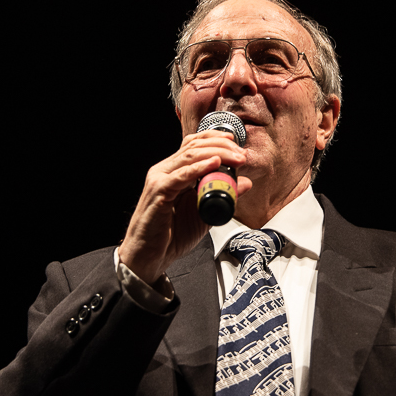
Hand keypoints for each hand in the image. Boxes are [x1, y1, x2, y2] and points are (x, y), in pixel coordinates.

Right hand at [118, 130, 252, 284]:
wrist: (149, 257)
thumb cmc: (171, 236)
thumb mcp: (206, 212)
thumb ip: (224, 196)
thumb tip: (245, 183)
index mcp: (174, 172)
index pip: (193, 145)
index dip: (215, 139)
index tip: (236, 143)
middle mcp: (165, 171)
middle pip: (194, 147)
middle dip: (222, 146)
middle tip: (242, 154)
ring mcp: (160, 179)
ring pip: (189, 156)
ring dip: (217, 154)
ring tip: (235, 158)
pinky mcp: (158, 192)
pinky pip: (180, 175)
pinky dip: (199, 168)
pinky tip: (214, 164)